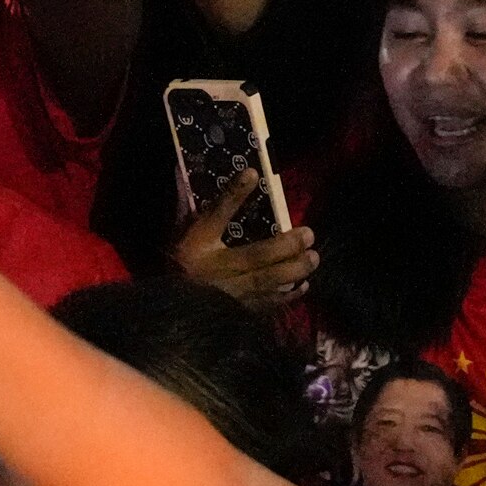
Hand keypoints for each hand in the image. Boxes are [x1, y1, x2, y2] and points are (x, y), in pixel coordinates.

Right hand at [174, 164, 318, 308]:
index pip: (216, 215)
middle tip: (309, 234)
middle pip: (255, 256)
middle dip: (285, 245)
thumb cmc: (179, 266)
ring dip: (294, 270)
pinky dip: (288, 295)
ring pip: (267, 282)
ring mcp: (231, 293)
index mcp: (199, 246)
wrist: (171, 312)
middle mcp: (218, 269)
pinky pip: (267, 303)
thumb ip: (186, 207)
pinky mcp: (239, 311)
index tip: (251, 173)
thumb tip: (193, 176)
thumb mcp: (182, 234)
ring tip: (314, 258)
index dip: (233, 195)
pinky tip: (304, 284)